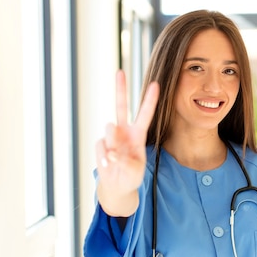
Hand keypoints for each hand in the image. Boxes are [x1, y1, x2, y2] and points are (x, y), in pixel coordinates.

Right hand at [95, 70, 158, 214]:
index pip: (145, 114)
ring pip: (109, 129)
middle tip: (120, 71)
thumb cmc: (130, 175)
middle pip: (121, 106)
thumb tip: (110, 149)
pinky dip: (104, 157)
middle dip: (120, 89)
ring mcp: (111, 136)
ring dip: (113, 143)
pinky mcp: (101, 144)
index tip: (155, 85)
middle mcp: (124, 131)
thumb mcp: (135, 168)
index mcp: (138, 134)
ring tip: (116, 159)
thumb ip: (125, 158)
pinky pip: (101, 147)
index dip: (150, 100)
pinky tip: (108, 164)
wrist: (117, 185)